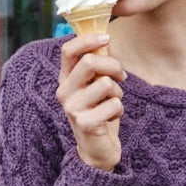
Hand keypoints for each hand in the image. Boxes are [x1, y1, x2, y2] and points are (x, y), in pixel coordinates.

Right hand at [57, 33, 125, 171]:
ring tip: (112, 103)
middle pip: (90, 62)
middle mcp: (64, 92)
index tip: (106, 37)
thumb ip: (98, 64)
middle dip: (114, 66)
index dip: (88, 39)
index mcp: (65, 79)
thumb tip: (105, 39)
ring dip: (118, 92)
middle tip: (121, 76)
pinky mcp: (85, 123)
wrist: (97, 148)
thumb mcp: (96, 85)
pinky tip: (111, 118)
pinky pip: (114, 105)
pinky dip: (119, 110)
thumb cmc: (99, 111)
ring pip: (106, 84)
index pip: (68, 50)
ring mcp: (72, 108)